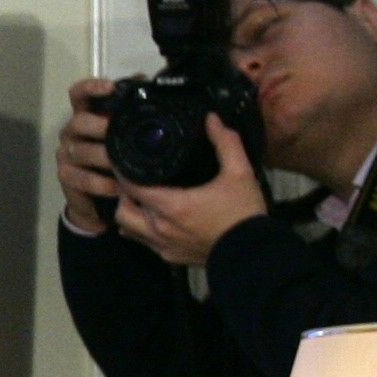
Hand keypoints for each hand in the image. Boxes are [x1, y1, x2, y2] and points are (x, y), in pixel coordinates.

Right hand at [57, 77, 122, 236]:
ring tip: (126, 167)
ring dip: (106, 159)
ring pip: (80, 151)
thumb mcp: (127, 137)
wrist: (101, 199)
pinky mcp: (65, 176)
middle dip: (99, 126)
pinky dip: (102, 184)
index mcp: (86, 116)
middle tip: (118, 132)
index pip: (79, 95)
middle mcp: (72, 132)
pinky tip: (119, 188)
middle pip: (79, 122)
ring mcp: (65, 154)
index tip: (110, 87)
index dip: (91, 88)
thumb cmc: (116, 161)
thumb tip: (146, 83)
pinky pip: (82, 178)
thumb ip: (131, 114)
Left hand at [115, 114, 270, 266]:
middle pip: (122, 209)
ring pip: (128, 228)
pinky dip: (141, 230)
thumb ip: (226, 144)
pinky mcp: (170, 257)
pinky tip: (155, 220)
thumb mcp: (240, 174)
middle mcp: (159, 227)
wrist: (254, 254)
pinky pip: (143, 243)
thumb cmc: (244, 214)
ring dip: (130, 213)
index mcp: (171, 205)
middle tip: (134, 180)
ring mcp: (162, 245)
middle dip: (123, 194)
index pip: (130, 186)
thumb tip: (212, 119)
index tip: (122, 160)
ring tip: (141, 199)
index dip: (122, 172)